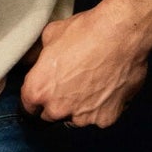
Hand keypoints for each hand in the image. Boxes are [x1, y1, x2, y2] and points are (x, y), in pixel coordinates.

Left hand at [20, 0, 151, 127]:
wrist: (122, 34)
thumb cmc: (86, 32)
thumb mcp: (49, 36)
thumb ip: (36, 56)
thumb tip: (30, 61)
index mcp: (37, 90)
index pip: (29, 107)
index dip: (38, 98)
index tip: (46, 91)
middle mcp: (57, 109)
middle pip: (51, 116)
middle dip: (58, 104)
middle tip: (72, 84)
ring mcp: (82, 117)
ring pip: (76, 119)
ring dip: (81, 108)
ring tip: (93, 83)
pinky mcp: (105, 119)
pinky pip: (100, 118)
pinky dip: (104, 107)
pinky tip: (108, 87)